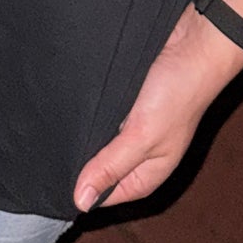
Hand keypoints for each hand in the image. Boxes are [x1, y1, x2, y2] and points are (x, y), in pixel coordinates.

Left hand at [72, 5, 242, 210]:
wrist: (194, 41)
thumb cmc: (178, 92)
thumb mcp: (142, 136)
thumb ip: (111, 166)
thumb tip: (81, 201)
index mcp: (148, 174)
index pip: (106, 194)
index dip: (82, 189)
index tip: (53, 180)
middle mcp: (140, 153)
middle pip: (100, 167)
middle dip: (79, 160)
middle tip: (48, 152)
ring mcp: (133, 126)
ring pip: (98, 139)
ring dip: (82, 133)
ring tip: (55, 128)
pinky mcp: (126, 101)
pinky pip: (102, 113)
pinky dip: (89, 110)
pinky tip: (71, 105)